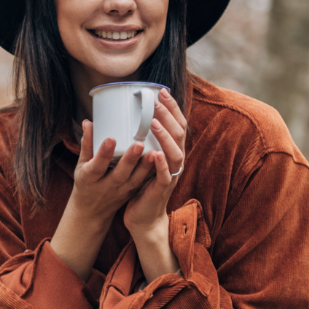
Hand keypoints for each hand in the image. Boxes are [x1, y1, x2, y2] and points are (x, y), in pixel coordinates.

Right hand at [68, 119, 154, 224]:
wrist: (92, 211)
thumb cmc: (86, 183)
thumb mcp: (81, 165)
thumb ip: (87, 144)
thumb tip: (88, 122)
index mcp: (90, 178)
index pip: (97, 165)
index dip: (103, 153)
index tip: (111, 139)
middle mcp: (107, 186)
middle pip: (119, 173)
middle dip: (130, 160)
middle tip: (139, 144)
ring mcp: (121, 191)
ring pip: (135, 180)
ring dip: (145, 167)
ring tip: (155, 152)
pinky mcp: (132, 192)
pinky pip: (143, 182)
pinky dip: (152, 172)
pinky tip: (161, 159)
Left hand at [122, 89, 187, 236]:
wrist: (142, 217)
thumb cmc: (141, 185)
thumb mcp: (143, 159)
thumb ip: (142, 141)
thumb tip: (129, 118)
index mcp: (171, 152)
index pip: (177, 125)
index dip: (172, 108)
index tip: (161, 91)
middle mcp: (174, 161)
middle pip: (179, 134)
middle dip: (170, 115)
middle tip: (157, 100)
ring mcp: (170, 175)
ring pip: (175, 153)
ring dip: (166, 137)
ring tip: (155, 123)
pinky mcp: (161, 190)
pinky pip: (164, 176)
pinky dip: (162, 165)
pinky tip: (156, 155)